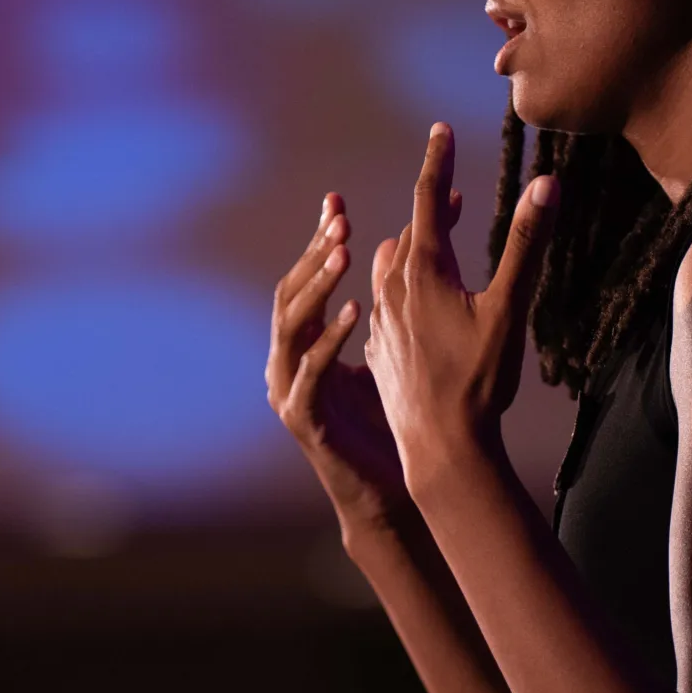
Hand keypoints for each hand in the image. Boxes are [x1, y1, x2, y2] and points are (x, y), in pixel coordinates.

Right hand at [267, 193, 409, 526]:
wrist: (385, 493)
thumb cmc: (389, 423)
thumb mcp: (389, 350)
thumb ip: (389, 300)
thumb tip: (405, 238)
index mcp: (303, 345)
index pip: (304, 281)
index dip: (316, 240)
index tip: (336, 199)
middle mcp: (286, 364)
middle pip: (289, 296)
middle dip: (313, 254)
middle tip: (341, 217)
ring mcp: (289, 393)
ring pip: (291, 328)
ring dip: (318, 287)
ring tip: (345, 252)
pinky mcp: (305, 421)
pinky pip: (311, 373)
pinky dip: (329, 341)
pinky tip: (355, 314)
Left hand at [362, 124, 557, 487]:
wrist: (441, 446)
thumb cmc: (479, 380)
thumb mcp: (510, 308)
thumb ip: (526, 243)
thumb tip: (546, 183)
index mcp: (423, 271)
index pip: (428, 198)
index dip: (437, 160)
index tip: (440, 129)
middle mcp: (393, 289)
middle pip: (411, 233)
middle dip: (433, 211)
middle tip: (450, 195)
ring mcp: (382, 321)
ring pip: (391, 268)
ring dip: (413, 250)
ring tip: (432, 245)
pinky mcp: (380, 349)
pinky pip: (386, 305)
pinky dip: (401, 290)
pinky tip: (415, 305)